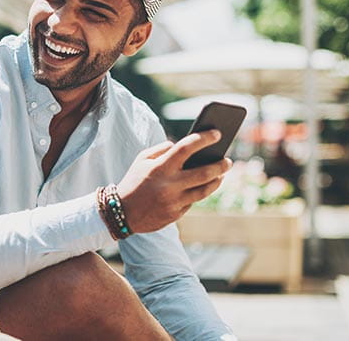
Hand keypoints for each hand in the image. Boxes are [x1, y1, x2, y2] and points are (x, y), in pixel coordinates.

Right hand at [117, 130, 231, 233]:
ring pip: (204, 190)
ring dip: (216, 181)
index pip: (186, 148)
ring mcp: (174, 201)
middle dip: (220, 164)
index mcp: (160, 167)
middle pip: (204, 173)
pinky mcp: (176, 215)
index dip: (203, 139)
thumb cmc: (133, 181)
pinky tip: (205, 186)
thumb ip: (161, 149)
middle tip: (227, 160)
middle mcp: (169, 185)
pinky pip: (193, 202)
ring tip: (221, 173)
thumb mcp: (141, 160)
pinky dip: (198, 193)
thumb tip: (180, 145)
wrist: (121, 213)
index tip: (217, 133)